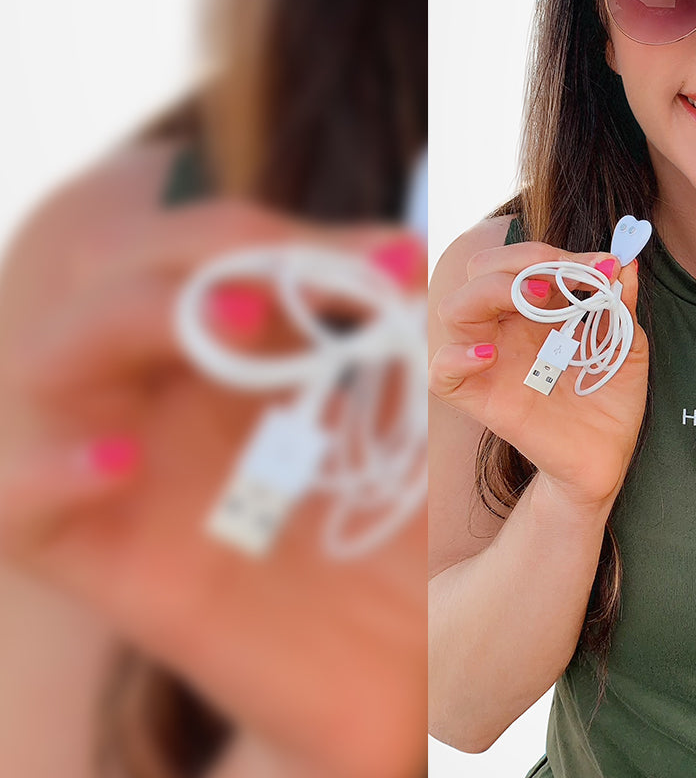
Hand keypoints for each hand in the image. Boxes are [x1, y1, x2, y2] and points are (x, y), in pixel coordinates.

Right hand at [0, 199, 426, 777]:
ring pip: (55, 359)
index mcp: (241, 352)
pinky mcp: (98, 558)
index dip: (304, 238)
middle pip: (129, 274)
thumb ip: (415, 348)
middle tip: (317, 275)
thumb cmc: (415, 537)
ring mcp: (126, 469)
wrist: (408, 674)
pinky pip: (18, 508)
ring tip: (237, 320)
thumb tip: (436, 255)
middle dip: (216, 252)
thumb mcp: (426, 430)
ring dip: (134, 319)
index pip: (229, 250)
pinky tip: (121, 460)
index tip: (404, 257)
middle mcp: (169, 394)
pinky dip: (49, 472)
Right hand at [429, 241, 647, 511]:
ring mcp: (490, 361)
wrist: (605, 457)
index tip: (606, 266)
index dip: (562, 255)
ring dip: (490, 291)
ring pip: (455, 310)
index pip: (526, 261)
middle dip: (522, 260)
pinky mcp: (481, 399)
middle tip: (565, 278)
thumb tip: (626, 264)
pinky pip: (442, 374)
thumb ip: (623, 307)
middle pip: (481, 271)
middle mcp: (507, 328)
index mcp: (537, 310)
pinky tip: (490, 355)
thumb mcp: (627, 347)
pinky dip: (456, 358)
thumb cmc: (610, 399)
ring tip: (536, 299)